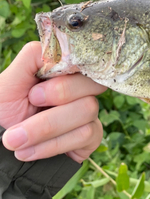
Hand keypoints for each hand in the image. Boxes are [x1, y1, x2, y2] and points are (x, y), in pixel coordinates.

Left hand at [0, 41, 106, 162]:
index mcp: (62, 69)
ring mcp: (88, 111)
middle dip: (58, 97)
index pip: (83, 58)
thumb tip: (56, 47)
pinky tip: (30, 151)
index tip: (34, 93)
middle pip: (91, 84)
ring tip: (15, 140)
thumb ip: (32, 57)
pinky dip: (54, 145)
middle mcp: (80, 87)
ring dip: (47, 129)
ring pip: (87, 110)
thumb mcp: (8, 82)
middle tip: (29, 107)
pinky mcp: (91, 135)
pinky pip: (87, 134)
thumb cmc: (4, 111)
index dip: (64, 75)